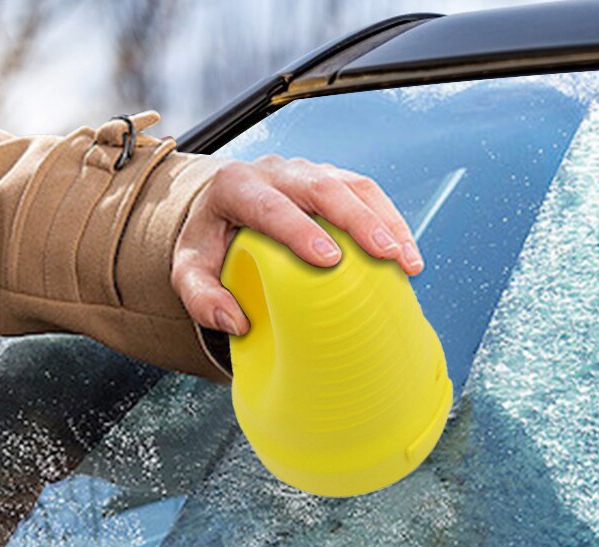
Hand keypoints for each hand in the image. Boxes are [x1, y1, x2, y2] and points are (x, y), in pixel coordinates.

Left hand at [170, 154, 423, 335]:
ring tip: (409, 262)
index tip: (329, 260)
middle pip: (323, 187)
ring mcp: (308, 172)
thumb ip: (200, 297)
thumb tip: (236, 323)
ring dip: (387, 222)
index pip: (271, 205)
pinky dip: (392, 222)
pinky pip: (368, 193)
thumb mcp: (189, 271)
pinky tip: (408, 255)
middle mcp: (276, 171)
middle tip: (387, 256)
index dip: (300, 230)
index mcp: (236, 186)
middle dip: (359, 221)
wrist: (220, 208)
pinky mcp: (333, 179)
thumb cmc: (208, 244)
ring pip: (353, 186)